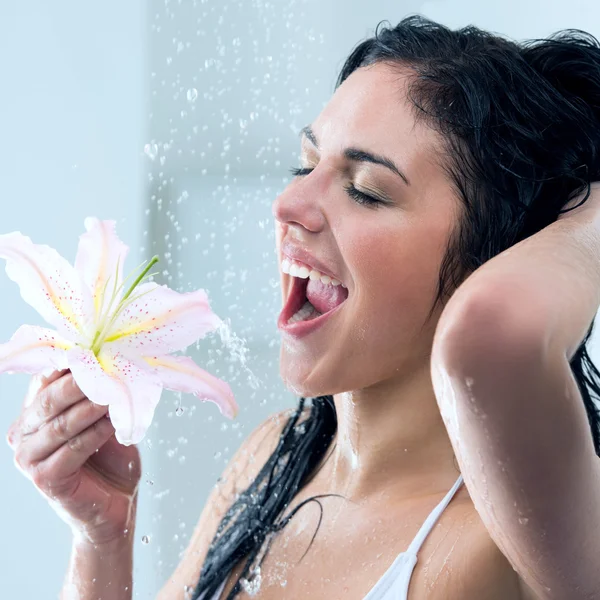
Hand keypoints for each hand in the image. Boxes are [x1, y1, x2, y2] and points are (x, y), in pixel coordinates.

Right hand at [6, 369, 141, 546]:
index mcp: (33, 413)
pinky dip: (96, 432)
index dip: (70, 363)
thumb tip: (110, 360)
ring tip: (114, 392)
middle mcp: (23, 433)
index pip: (45, 379)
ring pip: (62, 423)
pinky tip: (113, 423)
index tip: (97, 350)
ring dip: (91, 406)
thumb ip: (98, 394)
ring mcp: (28, 458)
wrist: (114, 504)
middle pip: (50, 399)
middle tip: (105, 367)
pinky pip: (73, 448)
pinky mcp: (44, 478)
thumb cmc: (109, 457)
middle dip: (80, 381)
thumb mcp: (102, 419)